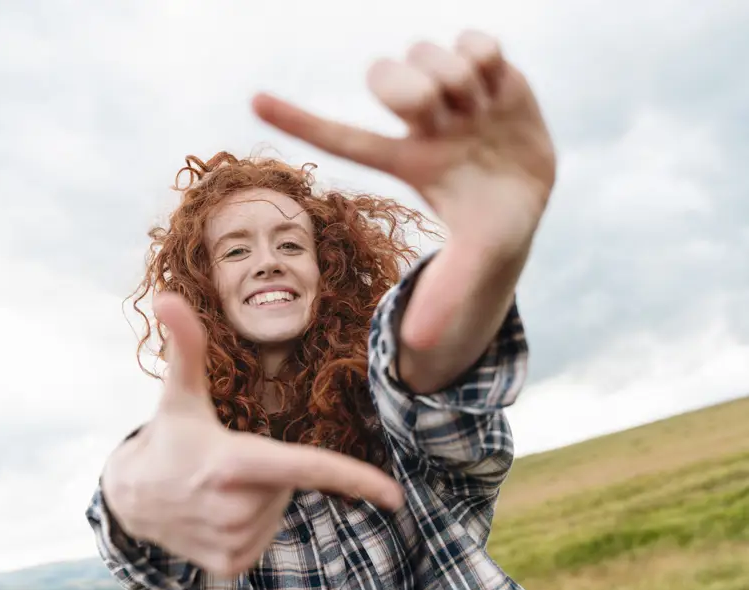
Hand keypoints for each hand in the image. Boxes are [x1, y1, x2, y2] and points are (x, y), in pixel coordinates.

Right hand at [101, 293, 404, 576]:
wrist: (130, 498)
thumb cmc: (168, 438)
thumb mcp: (179, 393)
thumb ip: (185, 344)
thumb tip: (166, 296)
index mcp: (233, 464)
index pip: (308, 469)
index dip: (356, 480)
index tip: (397, 496)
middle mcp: (235, 509)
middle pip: (292, 484)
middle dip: (273, 470)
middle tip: (230, 460)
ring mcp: (231, 542)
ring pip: (279, 511)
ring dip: (262, 498)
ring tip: (220, 486)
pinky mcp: (229, 565)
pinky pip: (265, 539)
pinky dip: (251, 524)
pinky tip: (218, 512)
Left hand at [252, 30, 555, 347]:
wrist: (536, 192)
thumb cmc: (493, 227)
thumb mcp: (475, 259)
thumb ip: (444, 295)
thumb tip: (416, 351)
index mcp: (404, 161)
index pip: (342, 137)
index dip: (298, 120)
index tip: (253, 102)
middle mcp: (419, 121)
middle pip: (385, 79)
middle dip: (408, 91)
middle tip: (437, 115)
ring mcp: (451, 91)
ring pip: (428, 53)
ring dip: (455, 81)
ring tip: (479, 111)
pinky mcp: (488, 68)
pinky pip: (474, 40)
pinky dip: (485, 59)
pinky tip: (496, 89)